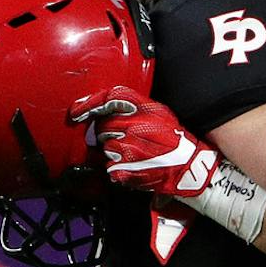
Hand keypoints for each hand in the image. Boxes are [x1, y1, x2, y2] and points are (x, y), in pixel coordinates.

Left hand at [80, 91, 220, 198]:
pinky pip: (110, 165)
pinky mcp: (124, 167)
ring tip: (134, 154)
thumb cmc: (175, 141)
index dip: (89, 104)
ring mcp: (127, 148)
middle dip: (107, 133)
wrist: (188, 167)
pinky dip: (117, 168)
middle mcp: (132, 126)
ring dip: (114, 151)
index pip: (108, 99)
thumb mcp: (159, 113)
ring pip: (105, 147)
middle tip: (125, 140)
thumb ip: (134, 107)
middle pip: (102, 126)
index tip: (77, 112)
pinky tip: (132, 165)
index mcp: (142, 109)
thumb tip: (108, 107)